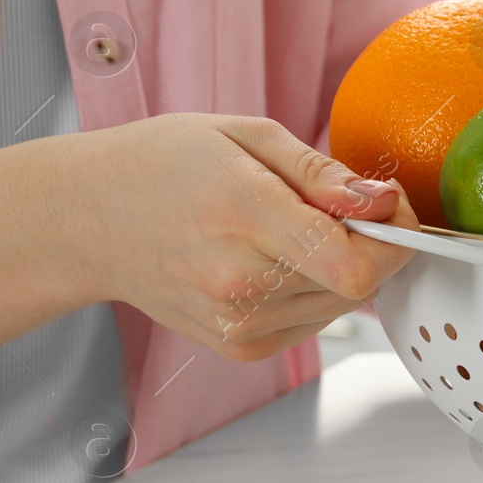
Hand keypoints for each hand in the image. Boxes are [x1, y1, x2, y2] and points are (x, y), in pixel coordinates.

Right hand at [80, 114, 415, 361]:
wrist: (89, 220)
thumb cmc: (165, 166)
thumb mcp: (247, 135)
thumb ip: (325, 174)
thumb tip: (383, 202)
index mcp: (245, 217)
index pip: (356, 263)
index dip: (394, 237)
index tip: (387, 204)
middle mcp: (240, 283)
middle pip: (360, 284)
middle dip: (369, 243)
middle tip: (330, 206)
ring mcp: (239, 324)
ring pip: (344, 305)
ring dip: (341, 268)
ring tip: (287, 229)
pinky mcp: (241, 346)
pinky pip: (316, 321)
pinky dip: (314, 290)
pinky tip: (274, 259)